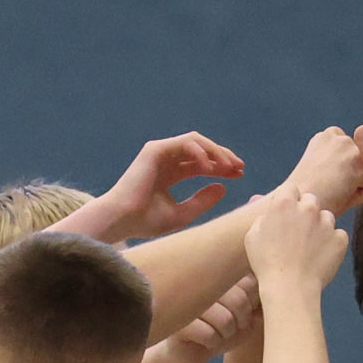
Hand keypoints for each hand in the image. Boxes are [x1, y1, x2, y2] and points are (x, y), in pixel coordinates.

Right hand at [81, 132, 243, 238]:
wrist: (122, 220)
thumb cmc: (146, 221)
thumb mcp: (183, 213)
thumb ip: (202, 200)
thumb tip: (223, 186)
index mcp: (170, 174)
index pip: (201, 164)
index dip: (222, 167)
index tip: (239, 174)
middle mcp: (165, 160)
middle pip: (201, 150)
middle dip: (223, 156)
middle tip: (240, 167)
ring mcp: (159, 152)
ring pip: (196, 141)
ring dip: (215, 151)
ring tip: (229, 166)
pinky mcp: (155, 150)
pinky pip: (185, 143)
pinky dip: (200, 152)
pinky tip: (210, 167)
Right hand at [175, 270, 261, 362]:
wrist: (183, 353)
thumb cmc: (216, 332)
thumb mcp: (243, 321)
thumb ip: (258, 306)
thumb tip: (274, 296)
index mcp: (219, 275)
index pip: (250, 283)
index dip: (250, 305)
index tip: (242, 315)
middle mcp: (203, 281)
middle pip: (239, 300)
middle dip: (240, 323)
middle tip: (229, 329)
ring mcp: (188, 299)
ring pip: (225, 320)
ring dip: (225, 335)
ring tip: (216, 334)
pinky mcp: (178, 320)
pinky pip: (209, 334)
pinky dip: (211, 343)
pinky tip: (202, 341)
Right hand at [247, 186, 350, 292]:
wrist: (290, 287)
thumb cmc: (266, 263)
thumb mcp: (252, 236)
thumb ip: (264, 218)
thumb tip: (271, 214)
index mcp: (285, 203)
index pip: (291, 188)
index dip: (289, 200)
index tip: (287, 213)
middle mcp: (309, 208)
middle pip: (311, 200)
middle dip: (306, 211)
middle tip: (299, 231)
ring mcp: (327, 223)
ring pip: (326, 217)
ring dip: (320, 226)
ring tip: (311, 246)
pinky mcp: (340, 239)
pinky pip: (338, 235)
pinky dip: (332, 243)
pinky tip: (321, 256)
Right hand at [280, 122, 362, 214]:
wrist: (295, 205)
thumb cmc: (307, 197)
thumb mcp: (322, 170)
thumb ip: (340, 163)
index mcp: (328, 136)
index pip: (355, 158)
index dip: (345, 176)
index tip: (324, 182)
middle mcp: (338, 136)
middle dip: (354, 181)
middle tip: (329, 189)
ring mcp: (348, 147)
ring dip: (356, 189)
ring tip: (333, 192)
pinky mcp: (357, 161)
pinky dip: (360, 197)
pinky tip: (339, 196)